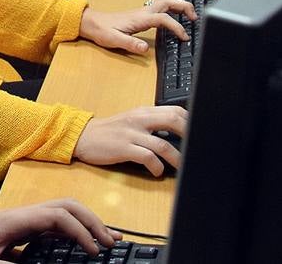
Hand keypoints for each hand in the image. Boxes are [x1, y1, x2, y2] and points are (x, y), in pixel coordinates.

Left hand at [0, 198, 120, 262]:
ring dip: (87, 224)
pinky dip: (76, 234)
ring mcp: (25, 222)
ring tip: (111, 242)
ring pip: (64, 215)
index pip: (56, 216)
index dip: (79, 230)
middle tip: (112, 244)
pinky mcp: (24, 232)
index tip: (92, 252)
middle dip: (91, 221)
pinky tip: (87, 247)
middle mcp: (24, 216)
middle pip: (66, 208)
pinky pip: (56, 228)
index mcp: (16, 219)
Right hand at [73, 106, 187, 175]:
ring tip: (182, 168)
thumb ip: (151, 123)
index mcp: (142, 112)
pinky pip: (147, 157)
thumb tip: (177, 132)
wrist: (83, 136)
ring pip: (163, 144)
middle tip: (196, 150)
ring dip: (177, 159)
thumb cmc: (109, 132)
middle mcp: (138, 119)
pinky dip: (157, 167)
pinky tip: (157, 171)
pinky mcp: (123, 148)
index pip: (174, 110)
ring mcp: (131, 133)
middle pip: (172, 120)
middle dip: (189, 135)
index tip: (199, 134)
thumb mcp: (131, 121)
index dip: (190, 122)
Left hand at [79, 0, 195, 53]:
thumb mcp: (114, 40)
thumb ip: (130, 44)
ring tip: (190, 15)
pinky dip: (171, 7)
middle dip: (183, 6)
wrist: (91, 23)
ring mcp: (142, 11)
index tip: (185, 38)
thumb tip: (145, 48)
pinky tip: (175, 16)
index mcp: (140, 18)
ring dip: (179, 5)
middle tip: (195, 18)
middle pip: (167, 2)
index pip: (164, 19)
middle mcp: (143, 12)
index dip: (177, 27)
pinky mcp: (141, 14)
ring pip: (164, 1)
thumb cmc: (102, 31)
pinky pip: (160, 6)